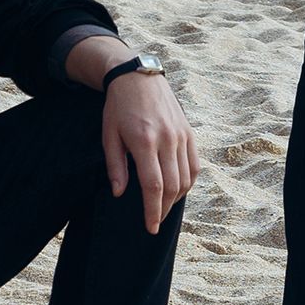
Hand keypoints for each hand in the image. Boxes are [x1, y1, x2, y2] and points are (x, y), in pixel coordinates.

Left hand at [99, 68, 195, 233]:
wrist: (138, 77)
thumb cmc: (118, 107)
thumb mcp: (109, 135)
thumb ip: (115, 166)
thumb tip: (120, 193)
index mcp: (144, 141)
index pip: (153, 185)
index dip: (152, 210)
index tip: (150, 227)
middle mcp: (167, 139)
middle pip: (173, 186)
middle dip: (164, 209)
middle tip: (155, 222)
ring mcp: (181, 136)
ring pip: (187, 178)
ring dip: (176, 198)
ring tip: (163, 207)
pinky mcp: (189, 132)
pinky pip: (195, 164)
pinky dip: (189, 181)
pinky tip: (178, 189)